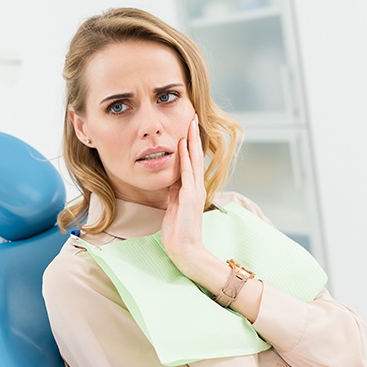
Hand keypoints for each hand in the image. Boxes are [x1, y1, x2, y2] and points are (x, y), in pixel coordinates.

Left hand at [161, 114, 208, 277]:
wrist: (185, 249)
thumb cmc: (179, 230)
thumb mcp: (174, 206)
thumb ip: (174, 191)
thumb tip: (171, 179)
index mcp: (191, 189)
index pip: (191, 162)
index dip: (189, 144)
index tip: (187, 128)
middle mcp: (196, 187)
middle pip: (195, 156)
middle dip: (193, 136)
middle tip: (192, 118)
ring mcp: (194, 191)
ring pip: (193, 161)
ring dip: (191, 142)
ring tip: (190, 124)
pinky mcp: (190, 197)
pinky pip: (187, 174)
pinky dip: (185, 159)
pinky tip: (182, 146)